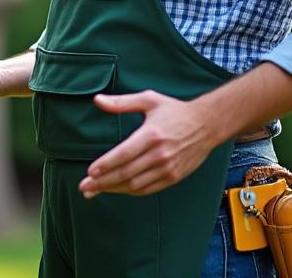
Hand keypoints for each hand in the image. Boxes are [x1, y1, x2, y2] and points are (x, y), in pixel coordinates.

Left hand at [78, 90, 217, 197]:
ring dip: (114, 189)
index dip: (106, 165)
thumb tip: (97, 100)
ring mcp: (168, 168)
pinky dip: (131, 191)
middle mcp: (160, 154)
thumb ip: (121, 102)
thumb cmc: (175, 111)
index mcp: (151, 135)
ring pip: (136, 185)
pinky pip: (148, 189)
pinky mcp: (173, 176)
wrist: (207, 125)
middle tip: (84, 187)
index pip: (124, 154)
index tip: (90, 172)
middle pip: (126, 173)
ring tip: (95, 191)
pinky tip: (117, 189)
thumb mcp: (149, 100)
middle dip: (103, 182)